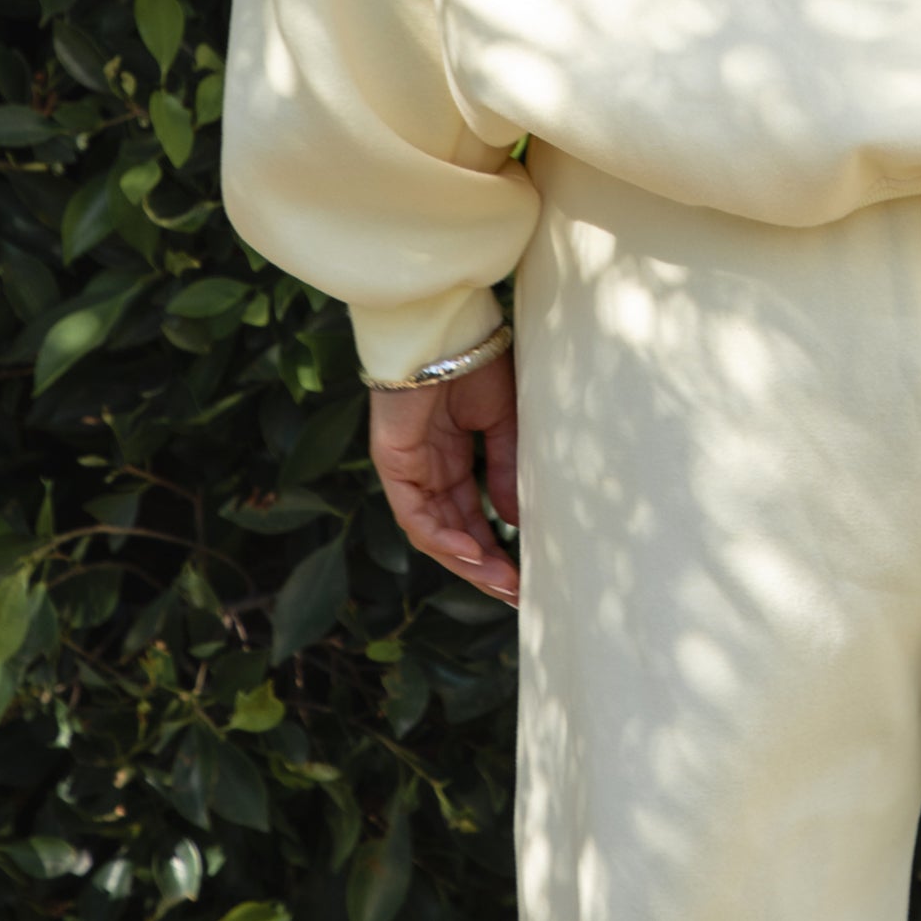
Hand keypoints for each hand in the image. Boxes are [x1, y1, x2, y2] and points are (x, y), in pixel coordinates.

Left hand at [367, 349, 520, 606]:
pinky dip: (443, 539)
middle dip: (484, 566)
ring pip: (434, 533)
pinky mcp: (394, 465)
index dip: (496, 547)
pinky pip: (415, 516)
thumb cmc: (478, 359)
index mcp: (452, 456)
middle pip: (453, 532)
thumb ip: (506, 469)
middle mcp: (428, 469)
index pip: (471, 515)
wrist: (448, 326)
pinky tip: (473, 554)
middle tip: (516, 593)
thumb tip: (515, 521)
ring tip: (501, 582)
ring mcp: (409, 469)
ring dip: (467, 561)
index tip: (526, 574)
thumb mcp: (504, 421)